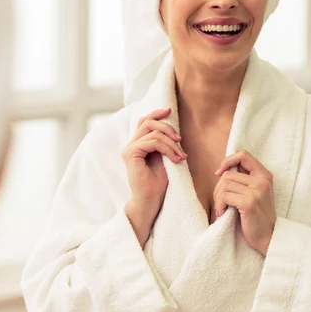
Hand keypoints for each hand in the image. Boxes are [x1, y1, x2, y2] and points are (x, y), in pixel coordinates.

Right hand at [122, 108, 186, 233]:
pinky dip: (168, 149)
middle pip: (148, 122)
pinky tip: (176, 160)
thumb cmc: (158, 184)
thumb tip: (172, 131)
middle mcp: (131, 145)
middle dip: (167, 127)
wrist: (151, 201)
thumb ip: (163, 144)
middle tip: (180, 139)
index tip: (169, 110)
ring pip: (153, 133)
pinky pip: (152, 142)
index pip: (144, 121)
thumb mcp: (164, 158)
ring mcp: (129, 149)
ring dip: (172, 143)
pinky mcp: (131, 154)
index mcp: (137, 144)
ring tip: (181, 156)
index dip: (156, 113)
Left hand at [213, 150, 275, 255]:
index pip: (243, 155)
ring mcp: (257, 191)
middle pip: (228, 174)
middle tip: (221, 202)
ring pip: (224, 184)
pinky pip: (224, 196)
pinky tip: (223, 213)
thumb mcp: (256, 193)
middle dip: (219, 188)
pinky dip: (219, 205)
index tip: (219, 173)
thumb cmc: (257, 216)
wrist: (269, 238)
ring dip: (218, 198)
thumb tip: (223, 169)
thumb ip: (244, 179)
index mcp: (264, 175)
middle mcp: (262, 181)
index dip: (228, 161)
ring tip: (222, 209)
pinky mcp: (249, 202)